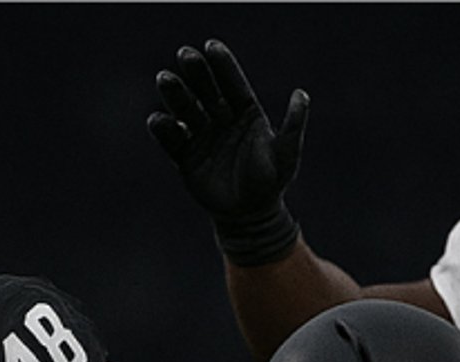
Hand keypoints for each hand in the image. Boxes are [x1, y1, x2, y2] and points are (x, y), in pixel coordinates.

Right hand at [148, 39, 309, 264]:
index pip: (233, 84)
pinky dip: (164, 129)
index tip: (211, 46)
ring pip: (186, 110)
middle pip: (207, 91)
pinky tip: (158, 119)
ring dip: (176, 94)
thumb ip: (292, 124)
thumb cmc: (271, 183)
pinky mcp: (186, 158)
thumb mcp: (285, 153)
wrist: (250, 217)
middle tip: (185, 55)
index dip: (223, 65)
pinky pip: (173, 141)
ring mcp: (202, 138)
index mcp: (246, 114)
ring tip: (165, 79)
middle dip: (196, 73)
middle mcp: (222, 121)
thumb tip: (301, 93)